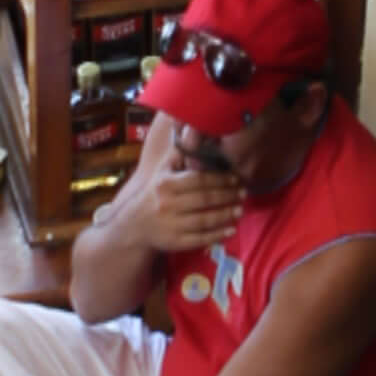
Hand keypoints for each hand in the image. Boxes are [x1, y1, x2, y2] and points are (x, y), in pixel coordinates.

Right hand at [136, 129, 246, 251]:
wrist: (132, 226)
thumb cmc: (152, 195)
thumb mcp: (160, 172)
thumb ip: (176, 157)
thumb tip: (191, 133)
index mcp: (166, 184)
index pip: (198, 180)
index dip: (220, 179)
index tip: (235, 179)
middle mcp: (168, 204)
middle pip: (204, 199)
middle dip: (227, 196)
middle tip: (243, 193)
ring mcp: (171, 225)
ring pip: (204, 220)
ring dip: (225, 215)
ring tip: (240, 210)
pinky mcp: (174, 242)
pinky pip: (200, 239)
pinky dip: (217, 235)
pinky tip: (231, 230)